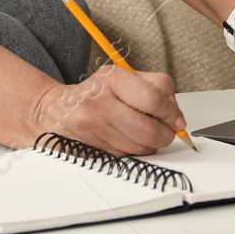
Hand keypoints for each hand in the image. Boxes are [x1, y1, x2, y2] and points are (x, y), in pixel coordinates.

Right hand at [23, 66, 188, 155]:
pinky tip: (128, 139)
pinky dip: (135, 151)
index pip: (153, 99)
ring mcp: (92, 127)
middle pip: (149, 129)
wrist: (56, 110)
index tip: (176, 119)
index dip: (171, 113)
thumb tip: (178, 118)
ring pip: (140, 147)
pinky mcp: (91, 148)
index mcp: (110, 78)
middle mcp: (98, 102)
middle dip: (166, 134)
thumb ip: (156, 89)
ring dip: (151, 145)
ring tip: (144, 132)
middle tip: (168, 132)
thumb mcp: (124, 77)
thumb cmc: (96, 93)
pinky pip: (127, 156)